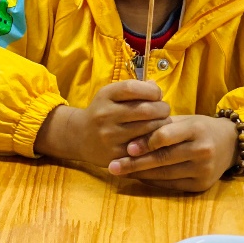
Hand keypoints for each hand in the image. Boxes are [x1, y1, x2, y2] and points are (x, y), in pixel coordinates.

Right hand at [36, 80, 169, 165]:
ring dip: (162, 126)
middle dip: (163, 109)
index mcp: (105, 96)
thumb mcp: (113, 95)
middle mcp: (105, 115)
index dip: (152, 91)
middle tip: (164, 111)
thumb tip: (156, 88)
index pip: (133, 88)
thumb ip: (136, 89)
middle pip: (146, 110)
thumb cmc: (104, 111)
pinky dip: (154, 142)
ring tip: (162, 124)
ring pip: (149, 129)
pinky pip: (144, 147)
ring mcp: (110, 136)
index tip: (157, 95)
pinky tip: (155, 138)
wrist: (79, 137)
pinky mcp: (116, 154)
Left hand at [107, 114, 238, 192]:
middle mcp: (202, 149)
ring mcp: (203, 169)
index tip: (127, 148)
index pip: (165, 137)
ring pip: (165, 174)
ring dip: (141, 174)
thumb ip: (161, 127)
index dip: (145, 143)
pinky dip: (154, 181)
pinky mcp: (202, 184)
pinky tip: (140, 177)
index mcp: (197, 129)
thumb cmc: (201, 129)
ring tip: (122, 172)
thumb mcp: (185, 121)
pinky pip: (172, 184)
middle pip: (162, 159)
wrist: (231, 144)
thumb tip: (131, 140)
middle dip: (135, 163)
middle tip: (114, 166)